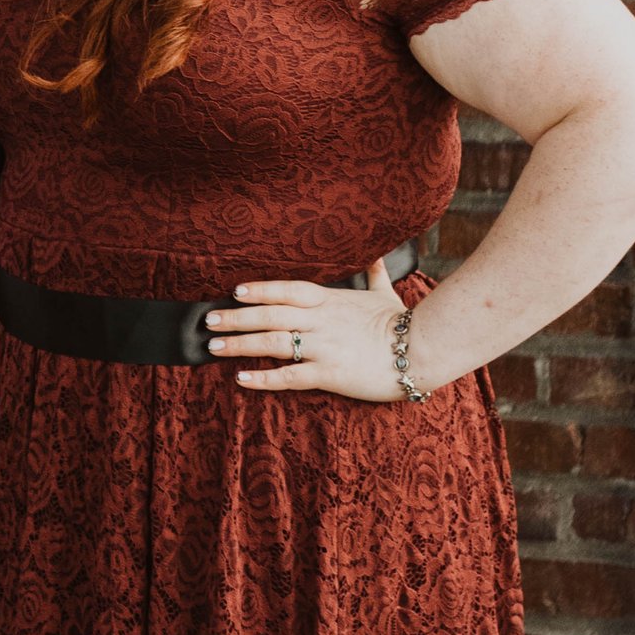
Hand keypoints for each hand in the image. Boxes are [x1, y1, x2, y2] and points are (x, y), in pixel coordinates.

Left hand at [206, 260, 409, 399]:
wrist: (425, 350)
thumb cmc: (404, 323)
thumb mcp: (385, 294)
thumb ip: (374, 275)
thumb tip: (379, 256)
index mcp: (330, 300)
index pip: (286, 290)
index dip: (260, 289)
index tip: (235, 291)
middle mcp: (321, 321)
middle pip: (270, 315)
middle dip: (237, 317)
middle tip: (208, 320)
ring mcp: (324, 347)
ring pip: (273, 343)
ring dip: (241, 344)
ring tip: (214, 346)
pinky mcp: (330, 374)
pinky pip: (289, 377)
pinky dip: (263, 378)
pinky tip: (242, 378)